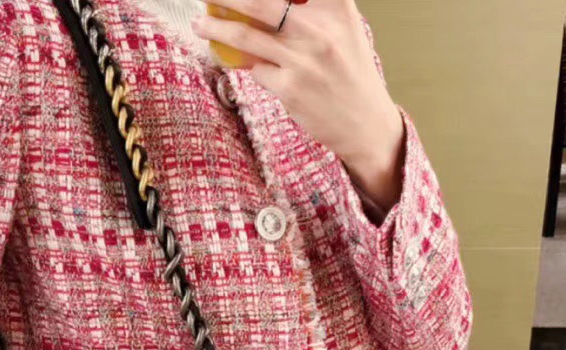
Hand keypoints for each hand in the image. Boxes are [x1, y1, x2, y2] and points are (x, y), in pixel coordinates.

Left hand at [192, 0, 404, 207]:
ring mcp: (303, 61)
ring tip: (200, 23)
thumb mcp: (344, 28)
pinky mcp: (290, 89)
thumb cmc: (349, 71)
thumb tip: (262, 5)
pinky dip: (246, 64)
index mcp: (336, 7)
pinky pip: (255, 69)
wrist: (365, 123)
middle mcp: (320, 30)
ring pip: (246, 35)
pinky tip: (241, 62)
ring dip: (216, 27)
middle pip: (259, 2)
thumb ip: (315, 7)